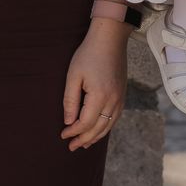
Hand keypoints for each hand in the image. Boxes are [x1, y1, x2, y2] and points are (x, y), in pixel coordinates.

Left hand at [61, 18, 129, 150]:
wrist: (110, 39)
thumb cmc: (88, 54)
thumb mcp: (73, 75)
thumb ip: (70, 100)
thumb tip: (68, 122)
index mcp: (100, 96)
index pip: (85, 123)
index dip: (73, 132)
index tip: (63, 136)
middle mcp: (113, 101)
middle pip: (98, 129)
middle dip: (83, 139)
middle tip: (71, 147)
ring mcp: (120, 99)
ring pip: (108, 126)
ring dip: (95, 137)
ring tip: (83, 144)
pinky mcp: (123, 95)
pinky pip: (114, 118)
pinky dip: (105, 128)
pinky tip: (97, 130)